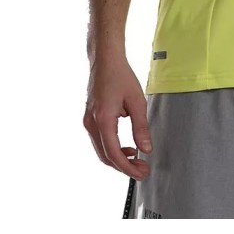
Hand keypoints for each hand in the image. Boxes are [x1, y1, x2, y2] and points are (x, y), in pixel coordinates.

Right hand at [83, 56, 152, 179]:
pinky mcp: (90, 118)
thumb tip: (145, 149)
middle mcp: (91, 123)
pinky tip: (127, 148)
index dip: (128, 168)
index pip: (114, 154)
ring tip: (137, 160)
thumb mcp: (137, 101)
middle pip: (105, 156)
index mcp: (103, 120)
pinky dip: (112, 148)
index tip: (141, 173)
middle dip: (124, 167)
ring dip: (118, 159)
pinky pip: (99, 141)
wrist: (105, 60)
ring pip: (101, 150)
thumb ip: (141, 127)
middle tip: (142, 170)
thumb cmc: (120, 76)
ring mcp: (88, 121)